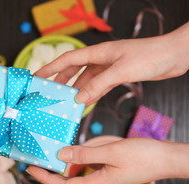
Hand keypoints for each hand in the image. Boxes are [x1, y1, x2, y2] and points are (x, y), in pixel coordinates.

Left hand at [26, 138, 188, 183]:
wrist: (166, 158)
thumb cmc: (144, 156)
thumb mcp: (112, 152)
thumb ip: (86, 153)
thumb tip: (61, 154)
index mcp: (98, 182)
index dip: (45, 179)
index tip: (31, 169)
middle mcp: (98, 182)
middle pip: (67, 182)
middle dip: (48, 174)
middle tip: (35, 161)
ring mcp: (103, 176)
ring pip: (75, 175)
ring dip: (60, 166)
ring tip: (47, 154)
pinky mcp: (108, 169)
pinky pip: (85, 167)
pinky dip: (73, 159)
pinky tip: (69, 149)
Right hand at [35, 22, 188, 104]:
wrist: (175, 56)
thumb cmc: (151, 56)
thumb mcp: (121, 71)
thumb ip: (98, 84)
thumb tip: (79, 98)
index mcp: (99, 52)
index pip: (68, 59)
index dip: (51, 67)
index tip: (39, 76)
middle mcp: (102, 58)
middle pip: (75, 69)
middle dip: (61, 79)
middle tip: (49, 91)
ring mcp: (110, 66)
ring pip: (87, 79)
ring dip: (77, 89)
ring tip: (66, 101)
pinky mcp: (119, 74)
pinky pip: (99, 85)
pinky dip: (92, 93)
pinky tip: (86, 102)